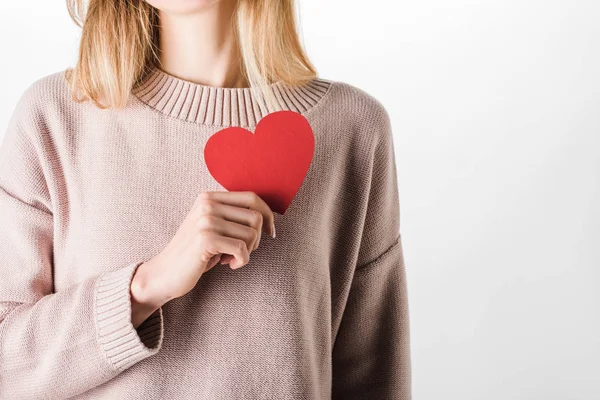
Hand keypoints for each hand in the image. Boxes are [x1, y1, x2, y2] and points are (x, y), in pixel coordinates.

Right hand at [129, 191, 274, 324]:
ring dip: (247, 251)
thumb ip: (232, 216)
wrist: (165, 273)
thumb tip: (268, 216)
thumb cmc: (195, 253)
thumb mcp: (213, 227)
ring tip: (231, 258)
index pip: (252, 197)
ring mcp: (206, 220)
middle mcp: (207, 204)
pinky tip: (227, 264)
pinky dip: (241, 261)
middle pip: (256, 216)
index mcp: (209, 197)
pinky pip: (242, 249)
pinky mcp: (206, 239)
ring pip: (251, 234)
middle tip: (242, 251)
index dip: (267, 215)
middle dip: (256, 239)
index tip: (270, 232)